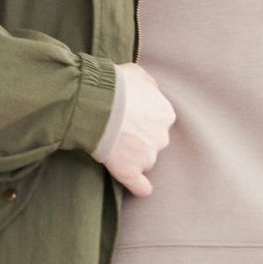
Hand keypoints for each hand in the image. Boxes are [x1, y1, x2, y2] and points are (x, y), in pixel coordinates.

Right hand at [99, 62, 174, 196]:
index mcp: (166, 114)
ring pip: (145, 162)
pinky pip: (141, 187)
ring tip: (115, 148)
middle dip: (141, 139)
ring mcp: (147, 157)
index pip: (159, 122)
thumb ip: (149, 85)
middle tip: (120, 131)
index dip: (144, 120)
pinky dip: (140, 188)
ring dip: (134, 157)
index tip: (130, 117)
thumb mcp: (137, 74)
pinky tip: (140, 189)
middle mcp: (162, 137)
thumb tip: (152, 91)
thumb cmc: (115, 85)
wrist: (96, 103)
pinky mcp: (130, 171)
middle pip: (154, 143)